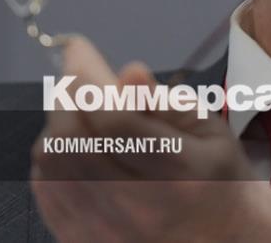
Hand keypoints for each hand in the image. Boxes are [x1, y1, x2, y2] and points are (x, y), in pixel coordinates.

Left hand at [30, 36, 270, 242]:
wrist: (224, 242)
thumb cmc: (218, 179)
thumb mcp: (210, 131)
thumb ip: (166, 102)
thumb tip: (128, 73)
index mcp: (179, 173)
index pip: (111, 116)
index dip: (85, 74)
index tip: (79, 48)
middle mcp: (138, 207)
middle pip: (71, 137)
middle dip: (68, 94)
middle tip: (83, 80)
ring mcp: (106, 231)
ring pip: (51, 161)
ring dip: (58, 123)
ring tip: (85, 114)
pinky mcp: (83, 242)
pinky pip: (45, 190)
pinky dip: (50, 157)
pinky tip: (75, 148)